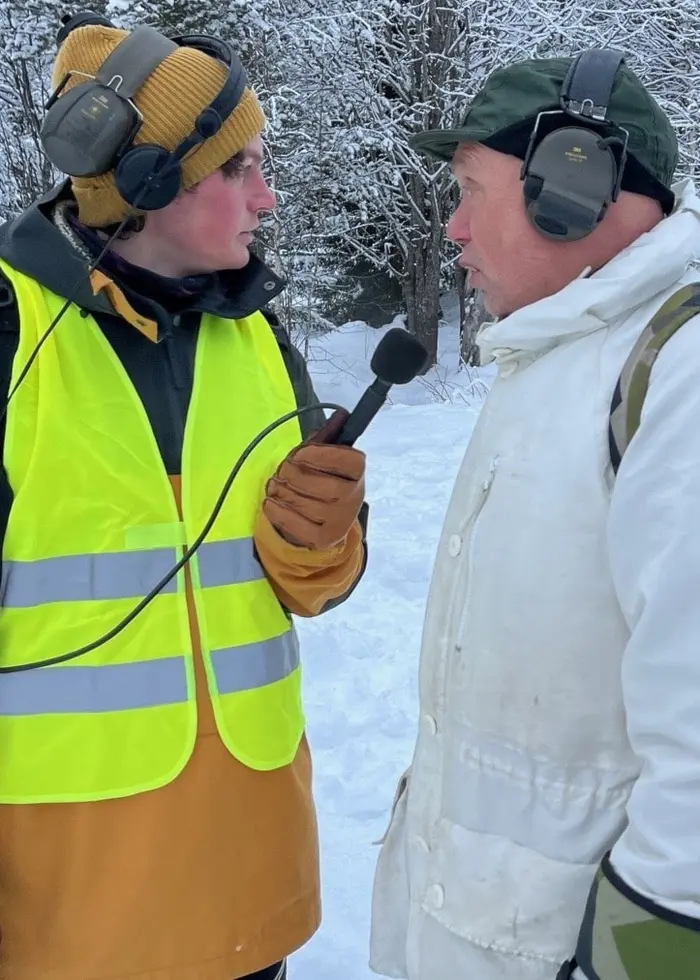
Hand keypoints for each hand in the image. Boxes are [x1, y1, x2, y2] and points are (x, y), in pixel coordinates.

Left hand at [262, 410, 365, 550]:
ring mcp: (339, 522)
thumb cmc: (319, 482)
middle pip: (318, 480)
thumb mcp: (324, 458)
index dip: (318, 453)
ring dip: (280, 490)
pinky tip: (273, 503)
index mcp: (357, 474)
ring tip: (276, 487)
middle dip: (292, 473)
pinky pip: (290, 520)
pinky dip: (275, 509)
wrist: (319, 525)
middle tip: (282, 471)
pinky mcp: (321, 539)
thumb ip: (329, 436)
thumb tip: (343, 413)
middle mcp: (353, 499)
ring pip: (301, 500)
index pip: (346, 459)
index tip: (299, 454)